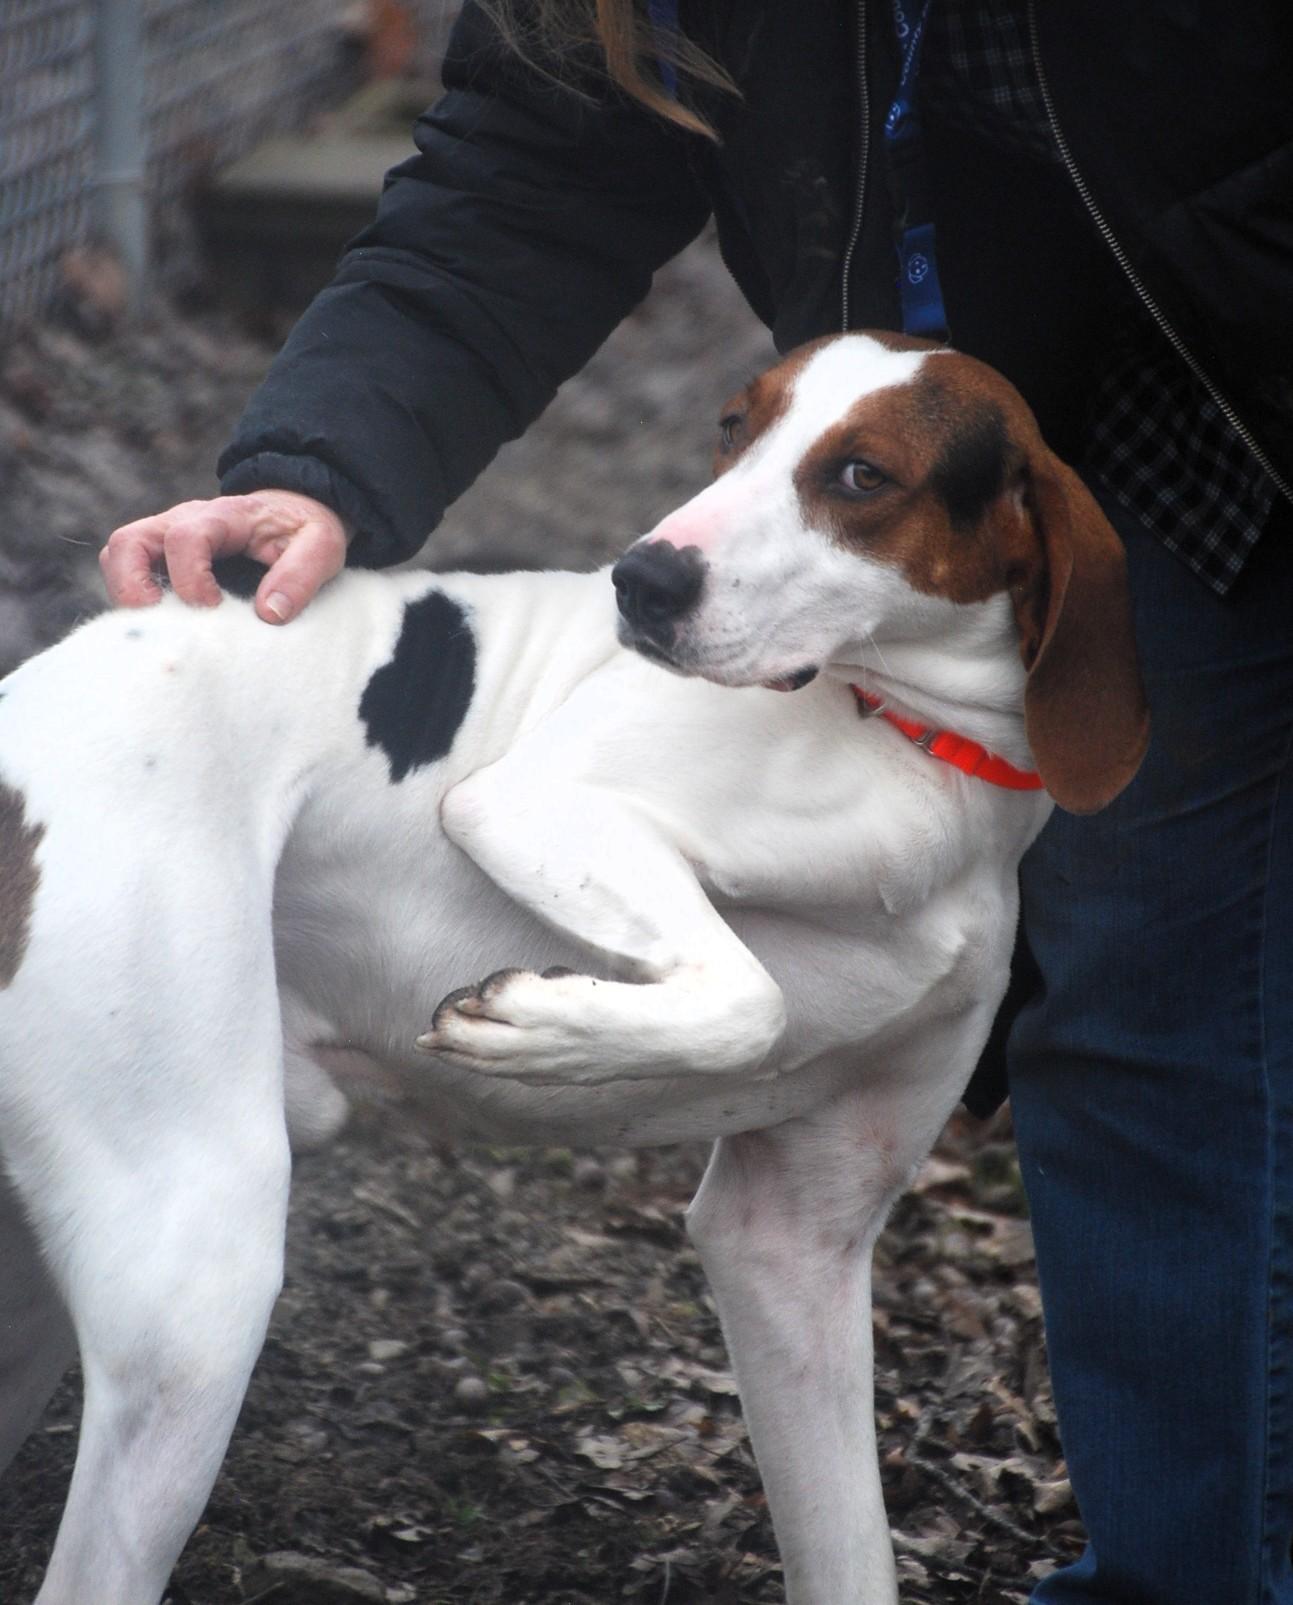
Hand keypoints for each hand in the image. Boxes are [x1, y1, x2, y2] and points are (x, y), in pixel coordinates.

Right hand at [100, 489, 348, 624]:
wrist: (294, 513)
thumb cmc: (305, 531)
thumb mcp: (322, 546)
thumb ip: (301, 575)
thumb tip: (270, 614)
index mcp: (222, 516)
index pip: (185, 538)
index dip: (191, 578)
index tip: (213, 609)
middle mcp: (183, 521)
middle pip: (128, 541)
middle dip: (132, 586)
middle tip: (160, 624)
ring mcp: (167, 537)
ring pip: (118, 554)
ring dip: (126, 593)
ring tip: (157, 628)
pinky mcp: (163, 557)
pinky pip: (128, 571)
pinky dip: (133, 599)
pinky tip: (163, 627)